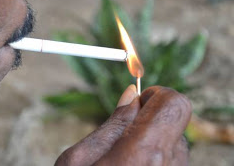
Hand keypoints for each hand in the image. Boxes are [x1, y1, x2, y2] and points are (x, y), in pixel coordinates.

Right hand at [55, 85, 191, 165]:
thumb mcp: (79, 160)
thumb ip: (111, 125)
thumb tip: (131, 94)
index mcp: (142, 154)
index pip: (174, 104)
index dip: (156, 96)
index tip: (137, 104)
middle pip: (175, 122)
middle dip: (150, 119)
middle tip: (123, 135)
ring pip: (174, 142)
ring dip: (153, 141)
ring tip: (125, 159)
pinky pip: (173, 161)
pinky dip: (156, 158)